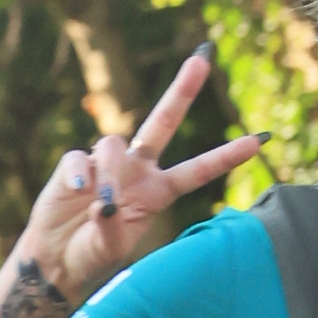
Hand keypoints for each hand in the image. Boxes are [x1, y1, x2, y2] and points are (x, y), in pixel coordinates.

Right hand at [17, 53, 258, 310]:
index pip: (198, 170)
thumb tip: (103, 200)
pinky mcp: (75, 165)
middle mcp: (138, 170)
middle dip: (182, 90)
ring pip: (114, 144)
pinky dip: (81, 175)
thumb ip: (112, 226)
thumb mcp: (111, 249)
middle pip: (164, 121)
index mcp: (158, 192)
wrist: (57, 259)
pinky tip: (80, 192)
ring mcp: (107, 164)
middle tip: (202, 58)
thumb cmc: (92, 255)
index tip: (259, 141)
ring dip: (111, 175)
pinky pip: (81, 159)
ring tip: (102, 204)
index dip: (226, 157)